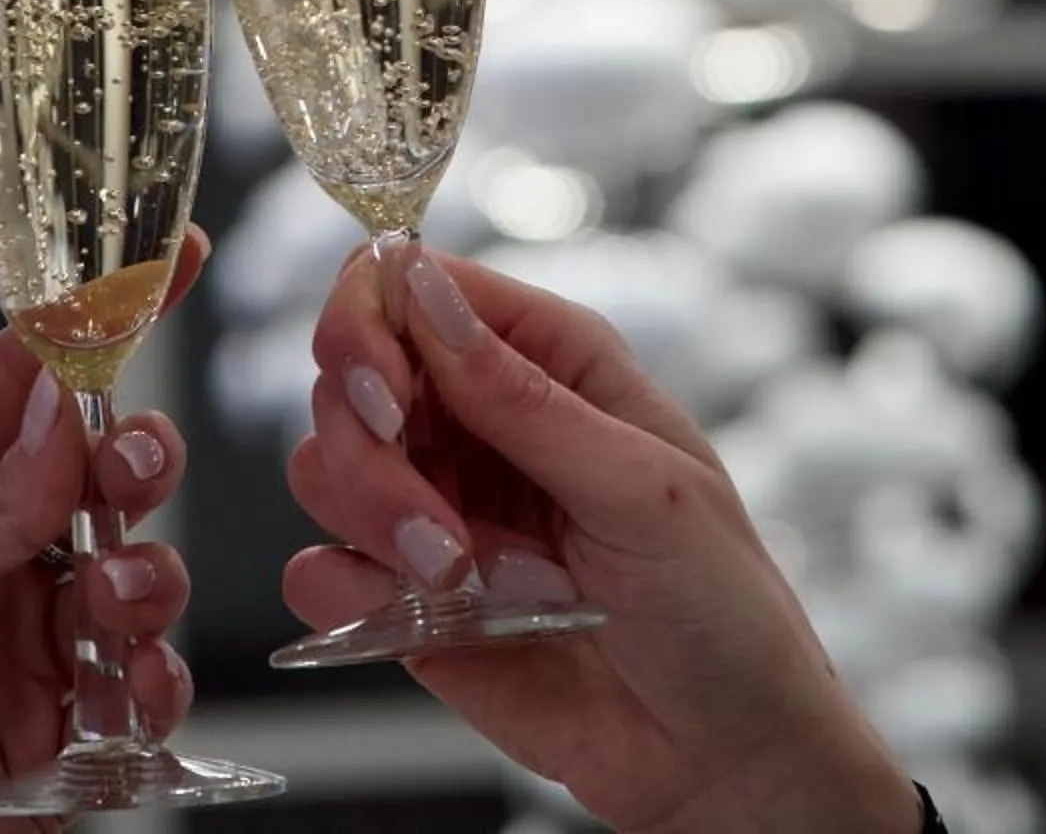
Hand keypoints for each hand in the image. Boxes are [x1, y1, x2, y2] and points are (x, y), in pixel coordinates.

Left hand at [0, 235, 205, 833]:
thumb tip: (63, 416)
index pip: (26, 374)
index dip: (99, 314)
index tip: (168, 256)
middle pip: (102, 466)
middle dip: (136, 455)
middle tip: (126, 471)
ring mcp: (29, 637)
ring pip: (138, 569)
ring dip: (146, 574)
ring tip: (108, 599)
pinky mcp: (56, 730)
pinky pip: (139, 691)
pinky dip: (152, 684)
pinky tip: (127, 691)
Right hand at [284, 246, 919, 833]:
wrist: (723, 760)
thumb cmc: (721, 606)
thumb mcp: (643, 486)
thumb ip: (524, 398)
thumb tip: (426, 291)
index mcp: (548, 359)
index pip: (415, 285)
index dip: (373, 323)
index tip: (387, 396)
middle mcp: (482, 421)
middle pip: (352, 373)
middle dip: (368, 444)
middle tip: (432, 522)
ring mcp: (441, 509)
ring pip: (325, 464)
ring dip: (365, 517)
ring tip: (453, 577)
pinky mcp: (410, 602)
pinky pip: (321, 571)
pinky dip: (338, 590)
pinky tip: (405, 612)